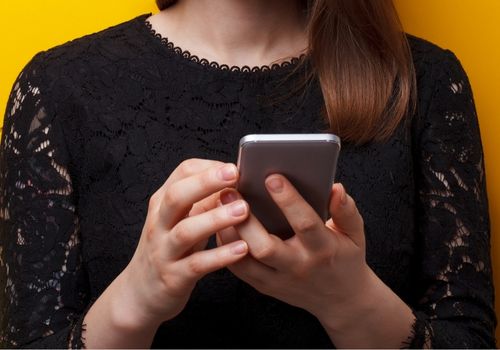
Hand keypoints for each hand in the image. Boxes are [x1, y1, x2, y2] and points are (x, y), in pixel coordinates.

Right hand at [121, 159, 250, 326]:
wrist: (139, 294)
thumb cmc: (169, 250)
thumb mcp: (181, 220)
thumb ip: (204, 201)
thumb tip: (236, 183)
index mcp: (163, 203)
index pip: (182, 173)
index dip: (210, 168)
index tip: (235, 167)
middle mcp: (159, 223)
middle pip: (177, 196)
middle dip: (206, 182)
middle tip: (235, 174)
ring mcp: (164, 251)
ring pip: (186, 230)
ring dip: (216, 218)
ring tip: (243, 210)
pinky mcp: (174, 277)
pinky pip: (197, 264)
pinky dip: (220, 256)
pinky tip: (242, 248)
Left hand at [216, 174, 371, 325]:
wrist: (340, 300)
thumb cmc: (345, 259)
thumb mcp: (354, 234)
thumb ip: (346, 211)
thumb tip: (336, 187)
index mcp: (323, 249)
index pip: (305, 224)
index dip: (289, 200)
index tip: (272, 176)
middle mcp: (298, 266)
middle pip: (266, 247)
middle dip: (245, 218)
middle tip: (230, 190)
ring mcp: (278, 280)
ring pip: (244, 260)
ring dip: (229, 231)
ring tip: (220, 202)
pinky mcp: (264, 286)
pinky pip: (238, 268)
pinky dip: (226, 245)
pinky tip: (220, 222)